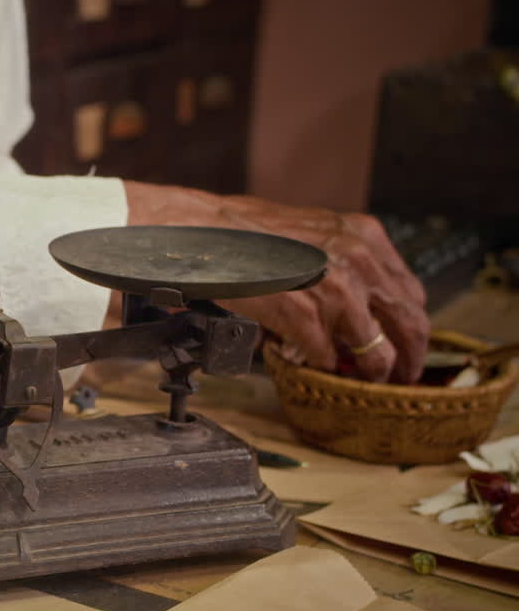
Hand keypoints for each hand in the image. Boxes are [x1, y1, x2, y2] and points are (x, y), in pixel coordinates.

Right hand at [124, 181, 429, 383]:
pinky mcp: (303, 315)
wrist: (201, 232)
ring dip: (365, 370)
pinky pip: (326, 356)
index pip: (409, 291)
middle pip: (408, 323)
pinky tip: (310, 362)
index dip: (409, 324)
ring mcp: (333, 290)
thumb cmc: (243, 232)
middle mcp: (357, 260)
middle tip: (400, 376)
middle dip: (407, 358)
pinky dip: (320, 365)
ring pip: (374, 349)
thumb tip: (357, 304)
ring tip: (354, 378)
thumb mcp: (312, 234)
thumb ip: (341, 264)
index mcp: (363, 237)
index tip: (404, 341)